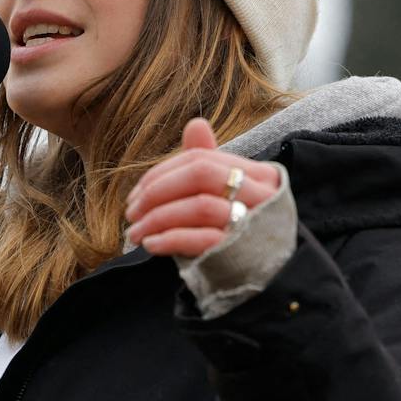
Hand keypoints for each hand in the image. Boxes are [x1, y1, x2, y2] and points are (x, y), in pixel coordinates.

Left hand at [124, 117, 280, 256]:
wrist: (269, 277)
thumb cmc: (244, 231)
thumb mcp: (230, 194)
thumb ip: (210, 162)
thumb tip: (195, 123)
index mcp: (258, 174)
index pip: (201, 159)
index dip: (162, 173)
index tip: (137, 193)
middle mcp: (260, 194)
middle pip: (200, 175)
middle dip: (157, 191)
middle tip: (131, 212)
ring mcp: (253, 222)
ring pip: (199, 206)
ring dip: (157, 218)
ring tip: (134, 233)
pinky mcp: (242, 252)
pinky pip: (202, 239)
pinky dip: (170, 239)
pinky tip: (152, 244)